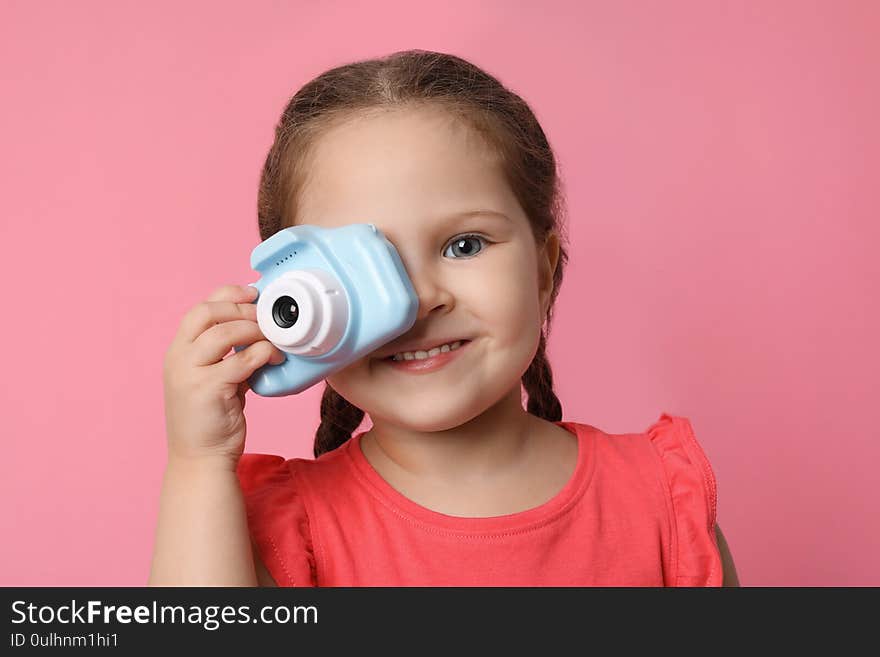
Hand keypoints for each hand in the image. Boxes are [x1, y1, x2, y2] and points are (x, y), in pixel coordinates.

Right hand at [162, 284, 285, 467]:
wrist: (200, 459)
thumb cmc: (212, 419)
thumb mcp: (216, 378)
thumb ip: (229, 354)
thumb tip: (261, 330)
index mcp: (179, 351)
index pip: (200, 308)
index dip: (228, 295)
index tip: (254, 294)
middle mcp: (178, 358)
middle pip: (207, 313)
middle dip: (242, 309)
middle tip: (268, 317)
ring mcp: (188, 373)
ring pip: (223, 333)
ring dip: (255, 330)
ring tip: (274, 338)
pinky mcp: (206, 390)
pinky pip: (240, 360)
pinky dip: (262, 353)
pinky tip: (274, 358)